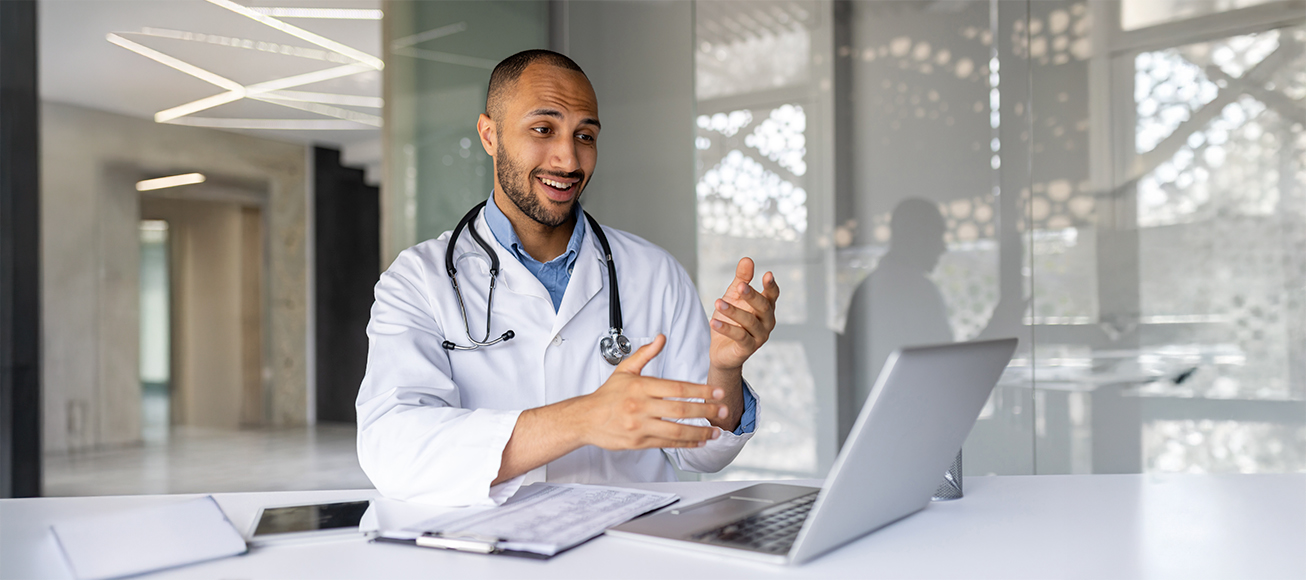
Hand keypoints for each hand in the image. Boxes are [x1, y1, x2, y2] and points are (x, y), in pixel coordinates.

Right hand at [578, 334, 726, 449]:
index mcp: (641, 387)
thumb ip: (645, 354)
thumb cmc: (607, 395)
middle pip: (680, 410)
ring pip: (676, 431)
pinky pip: (667, 444)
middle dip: (706, 411)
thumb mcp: (624, 370)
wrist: (586, 419)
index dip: (700, 391)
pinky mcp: (639, 442)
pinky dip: (686, 444)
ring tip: (715, 431)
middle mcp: (641, 407)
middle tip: (723, 410)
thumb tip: (661, 338)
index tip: (716, 392)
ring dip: (700, 431)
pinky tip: (699, 441)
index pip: (676, 388)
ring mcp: (640, 426)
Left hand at [710, 258, 779, 370]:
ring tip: (718, 302)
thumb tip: (747, 259)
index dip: (771, 286)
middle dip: (752, 296)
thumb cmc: (731, 320)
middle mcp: (767, 322)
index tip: (767, 274)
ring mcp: (759, 337)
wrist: (721, 349)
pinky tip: (713, 321)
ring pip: (749, 322)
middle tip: (739, 285)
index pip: (772, 295)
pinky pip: (739, 337)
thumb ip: (741, 279)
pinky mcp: (747, 349)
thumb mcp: (733, 297)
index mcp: (766, 308)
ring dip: (733, 311)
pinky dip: (726, 329)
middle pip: (763, 307)